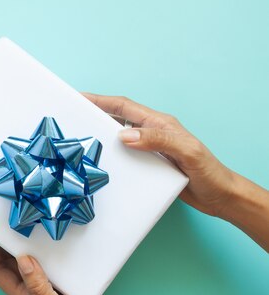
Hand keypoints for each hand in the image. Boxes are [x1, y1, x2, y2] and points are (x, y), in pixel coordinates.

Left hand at [0, 231, 121, 294]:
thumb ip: (39, 288)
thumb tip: (23, 259)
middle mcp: (32, 290)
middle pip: (8, 262)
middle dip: (1, 242)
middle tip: (1, 219)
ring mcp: (47, 286)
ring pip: (28, 260)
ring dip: (23, 243)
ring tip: (23, 222)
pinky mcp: (63, 283)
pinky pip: (49, 261)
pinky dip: (46, 248)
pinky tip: (52, 237)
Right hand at [82, 93, 234, 216]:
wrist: (221, 197)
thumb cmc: (209, 172)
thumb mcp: (187, 152)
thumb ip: (158, 140)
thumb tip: (124, 135)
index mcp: (159, 123)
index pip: (124, 107)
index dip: (101, 100)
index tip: (80, 97)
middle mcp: (151, 133)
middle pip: (117, 119)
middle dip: (95, 115)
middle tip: (73, 118)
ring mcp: (149, 149)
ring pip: (118, 138)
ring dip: (100, 137)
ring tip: (80, 140)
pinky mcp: (148, 165)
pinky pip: (124, 157)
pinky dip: (110, 157)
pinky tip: (100, 164)